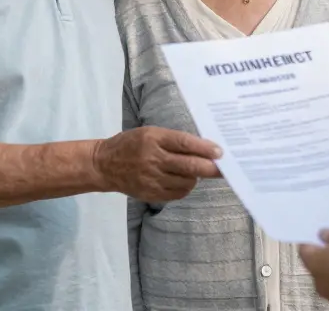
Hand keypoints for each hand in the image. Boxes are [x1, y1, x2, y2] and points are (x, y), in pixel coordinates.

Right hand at [93, 126, 221, 202]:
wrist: (105, 165)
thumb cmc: (131, 144)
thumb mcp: (150, 133)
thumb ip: (174, 140)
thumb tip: (204, 149)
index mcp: (153, 139)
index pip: (184, 144)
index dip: (204, 148)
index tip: (220, 152)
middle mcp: (153, 159)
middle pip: (189, 166)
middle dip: (210, 168)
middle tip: (223, 169)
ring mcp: (151, 179)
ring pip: (186, 182)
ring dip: (196, 178)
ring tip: (195, 172)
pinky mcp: (150, 194)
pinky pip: (177, 194)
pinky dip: (185, 188)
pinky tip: (182, 181)